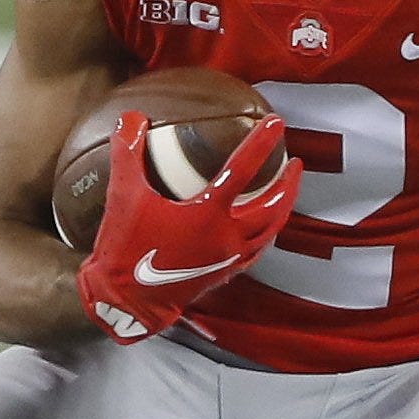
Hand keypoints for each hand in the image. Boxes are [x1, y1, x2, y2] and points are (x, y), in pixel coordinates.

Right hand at [75, 113, 299, 343]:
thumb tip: (130, 117)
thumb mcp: (123, 194)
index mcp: (207, 214)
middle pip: (273, 206)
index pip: (243, 170)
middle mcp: (227, 237)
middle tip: (295, 164)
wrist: (127, 300)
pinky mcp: (224, 273)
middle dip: (289, 183)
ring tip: (286, 192)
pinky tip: (263, 227)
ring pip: (270, 231)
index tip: (277, 124)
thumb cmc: (125, 249)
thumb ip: (127, 152)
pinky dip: (266, 234)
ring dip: (282, 208)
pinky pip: (256, 251)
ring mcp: (229, 258)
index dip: (261, 143)